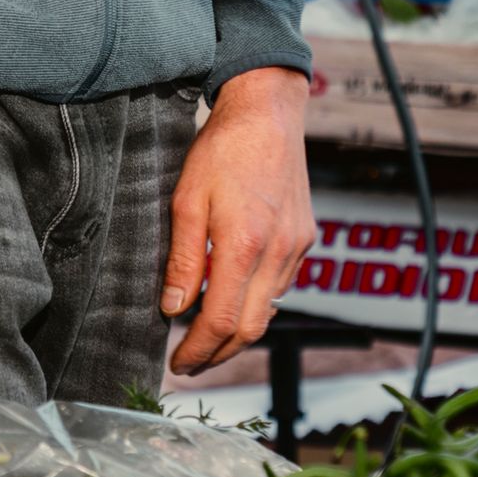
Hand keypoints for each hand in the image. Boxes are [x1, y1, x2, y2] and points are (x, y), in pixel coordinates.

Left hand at [160, 68, 312, 375]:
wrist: (269, 113)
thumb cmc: (223, 150)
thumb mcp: (186, 201)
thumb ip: (182, 259)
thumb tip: (173, 308)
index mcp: (244, 246)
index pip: (220, 321)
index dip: (198, 350)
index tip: (178, 363)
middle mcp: (277, 254)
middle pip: (250, 329)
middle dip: (218, 354)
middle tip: (189, 362)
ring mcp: (296, 248)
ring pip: (268, 311)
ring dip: (237, 332)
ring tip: (206, 338)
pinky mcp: (304, 239)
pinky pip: (280, 287)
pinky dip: (255, 304)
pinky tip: (233, 299)